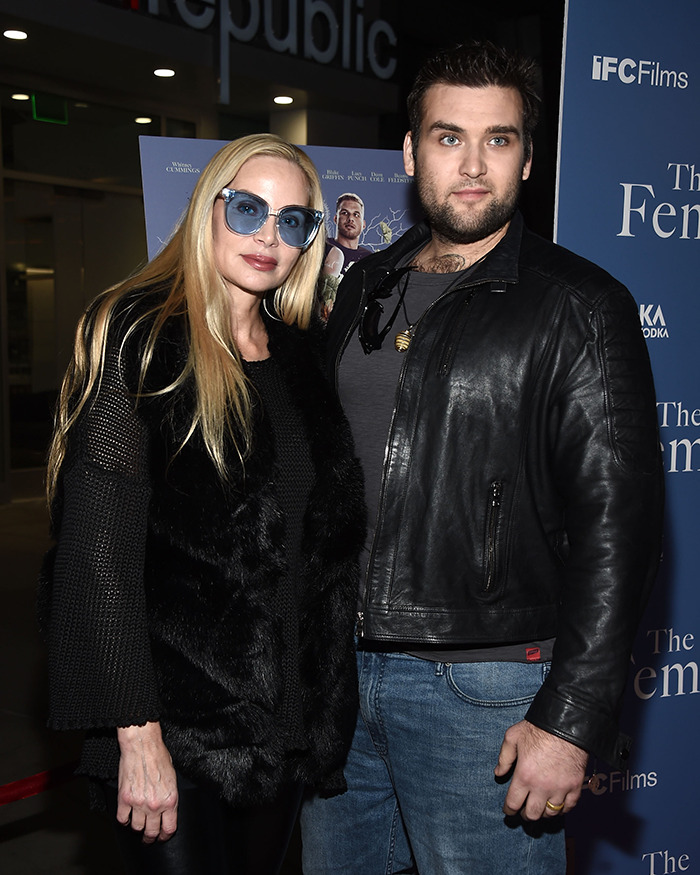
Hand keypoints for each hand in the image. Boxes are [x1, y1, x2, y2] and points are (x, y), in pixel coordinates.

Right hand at [116, 721, 177, 842]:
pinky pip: (122, 819)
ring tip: (138, 825)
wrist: (143, 746)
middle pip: (151, 832)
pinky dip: (124, 820)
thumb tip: (168, 808)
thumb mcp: (173, 778)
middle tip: (149, 838)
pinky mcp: (124, 799)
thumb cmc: (159, 757)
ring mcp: (138, 803)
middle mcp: (154, 805)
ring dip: (137, 828)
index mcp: (170, 800)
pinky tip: (127, 816)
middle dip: (150, 837)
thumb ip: (169, 796)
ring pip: (136, 828)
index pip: (169, 828)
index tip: (162, 836)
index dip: (165, 835)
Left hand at [494, 720, 587, 819]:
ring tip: (539, 808)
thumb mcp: (512, 737)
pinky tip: (557, 805)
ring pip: (550, 814)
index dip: (509, 810)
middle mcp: (541, 786)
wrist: (565, 724)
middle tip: (523, 812)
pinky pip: (569, 807)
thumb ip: (504, 757)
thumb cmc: (537, 729)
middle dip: (525, 815)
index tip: (508, 811)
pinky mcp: (575, 786)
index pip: (513, 803)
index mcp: (524, 776)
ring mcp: (560, 788)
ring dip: (543, 813)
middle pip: (532, 814)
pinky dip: (562, 810)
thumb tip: (498, 773)